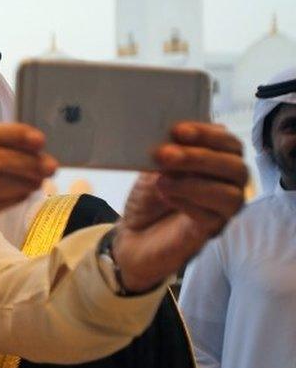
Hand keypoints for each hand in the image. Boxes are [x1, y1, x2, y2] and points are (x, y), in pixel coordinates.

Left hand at [114, 122, 247, 291]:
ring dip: (194, 184)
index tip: (178, 130)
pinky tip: (167, 198)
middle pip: (236, 168)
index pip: (229, 144)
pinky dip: (190, 205)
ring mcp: (221, 210)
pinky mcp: (210, 232)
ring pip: (231, 195)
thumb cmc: (147, 200)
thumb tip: (168, 136)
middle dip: (200, 158)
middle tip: (165, 155)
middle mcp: (226, 185)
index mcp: (216, 163)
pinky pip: (215, 218)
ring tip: (161, 181)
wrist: (131, 236)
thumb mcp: (152, 170)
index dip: (207, 134)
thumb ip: (165, 154)